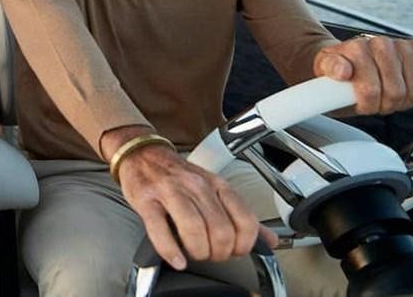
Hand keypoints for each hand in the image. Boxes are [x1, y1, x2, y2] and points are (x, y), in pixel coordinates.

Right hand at [116, 144, 274, 270]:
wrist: (142, 154)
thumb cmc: (177, 175)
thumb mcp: (214, 188)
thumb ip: (241, 215)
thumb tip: (270, 241)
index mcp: (217, 184)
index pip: (245, 220)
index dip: (244, 245)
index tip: (235, 251)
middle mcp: (196, 186)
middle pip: (220, 229)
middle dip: (219, 252)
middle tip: (212, 254)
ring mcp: (170, 191)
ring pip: (194, 228)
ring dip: (198, 251)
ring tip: (194, 254)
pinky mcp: (146, 200)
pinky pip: (159, 229)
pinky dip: (170, 250)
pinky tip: (176, 259)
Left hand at [312, 34, 412, 114]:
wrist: (350, 60)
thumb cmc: (338, 68)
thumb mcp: (325, 71)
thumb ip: (330, 69)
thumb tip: (342, 70)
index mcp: (357, 47)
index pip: (371, 90)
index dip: (368, 104)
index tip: (360, 102)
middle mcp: (381, 42)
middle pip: (396, 93)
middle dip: (385, 104)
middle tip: (375, 100)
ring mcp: (403, 45)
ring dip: (403, 101)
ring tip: (387, 94)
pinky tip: (406, 90)